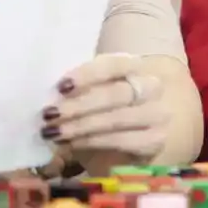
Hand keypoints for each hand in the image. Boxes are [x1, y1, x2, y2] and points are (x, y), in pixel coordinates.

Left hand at [41, 53, 169, 162]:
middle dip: (79, 105)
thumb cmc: (99, 109)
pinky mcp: (156, 140)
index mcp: (133, 66)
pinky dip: (94, 142)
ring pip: (118, 118)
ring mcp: (158, 114)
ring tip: (55, 133)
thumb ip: (76, 89)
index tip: (61, 86)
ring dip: (82, 126)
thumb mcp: (87, 93)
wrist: (122, 142)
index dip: (88, 74)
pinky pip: (123, 140)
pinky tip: (72, 144)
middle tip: (50, 114)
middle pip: (116, 94)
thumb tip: (50, 94)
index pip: (114, 64)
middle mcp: (151, 86)